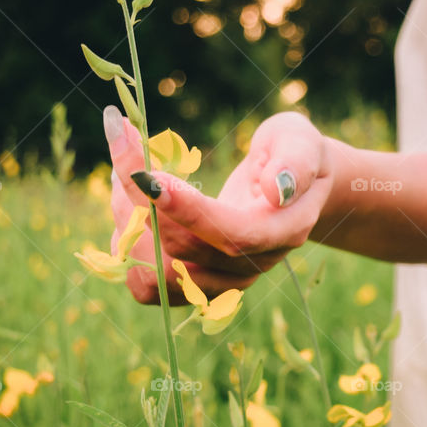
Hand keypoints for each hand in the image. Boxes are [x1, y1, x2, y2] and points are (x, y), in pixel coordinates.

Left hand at [104, 107, 332, 302]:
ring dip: (129, 223)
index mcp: (283, 231)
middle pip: (185, 251)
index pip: (234, 234)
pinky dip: (127, 246)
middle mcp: (251, 266)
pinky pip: (147, 286)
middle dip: (143, 200)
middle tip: (125, 142)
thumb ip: (295, 163)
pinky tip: (129, 204)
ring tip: (126, 171)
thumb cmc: (292, 152)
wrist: (289, 184)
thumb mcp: (301, 141)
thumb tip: (277, 189)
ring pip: (158, 275)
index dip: (188, 211)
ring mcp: (221, 281)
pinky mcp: (194, 285)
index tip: (147, 176)